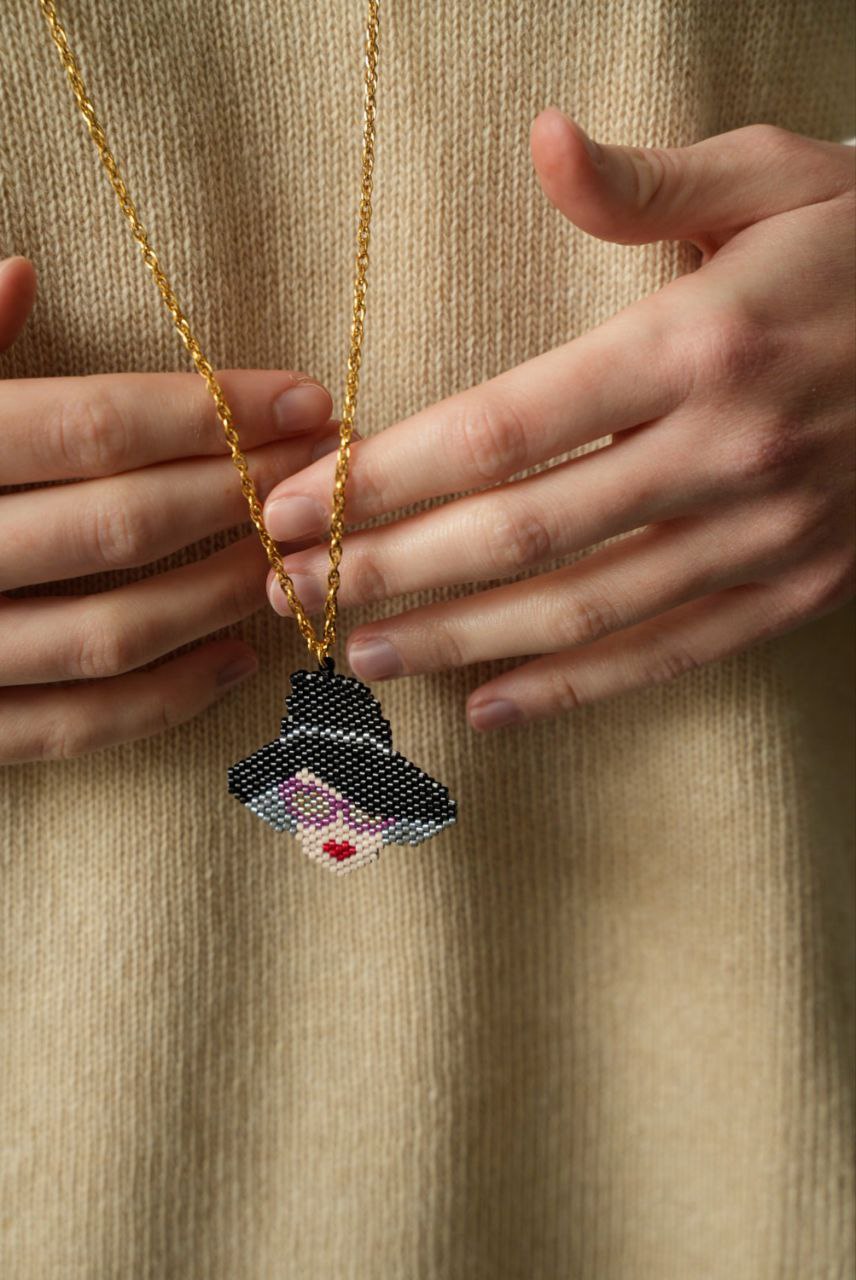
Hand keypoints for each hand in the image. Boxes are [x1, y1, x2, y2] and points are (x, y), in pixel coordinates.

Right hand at [0, 255, 338, 762]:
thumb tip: (19, 272)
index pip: (88, 426)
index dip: (206, 412)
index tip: (304, 397)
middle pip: (119, 524)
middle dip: (237, 493)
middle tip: (327, 471)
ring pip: (111, 631)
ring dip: (218, 595)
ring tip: (293, 558)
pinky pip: (78, 725)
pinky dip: (167, 700)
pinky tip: (238, 660)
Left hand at [261, 111, 855, 729]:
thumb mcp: (772, 178)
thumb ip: (644, 182)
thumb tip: (541, 136)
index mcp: (698, 347)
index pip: (502, 429)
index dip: (386, 478)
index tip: (297, 505)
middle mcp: (725, 454)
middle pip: (521, 533)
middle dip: (390, 567)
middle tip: (295, 589)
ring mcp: (764, 536)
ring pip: (582, 610)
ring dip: (457, 637)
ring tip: (361, 650)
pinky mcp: (796, 588)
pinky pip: (669, 652)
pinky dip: (575, 688)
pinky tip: (491, 702)